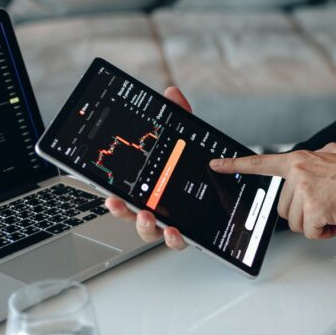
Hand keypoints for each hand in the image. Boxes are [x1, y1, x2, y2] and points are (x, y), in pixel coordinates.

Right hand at [104, 87, 189, 250]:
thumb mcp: (189, 138)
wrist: (227, 180)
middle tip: (118, 203)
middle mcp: (157, 207)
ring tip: (149, 217)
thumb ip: (179, 116)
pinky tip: (175, 232)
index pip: (126, 194)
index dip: (114, 197)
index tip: (108, 194)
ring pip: (151, 232)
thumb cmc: (197, 163)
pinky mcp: (191, 230)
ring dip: (145, 227)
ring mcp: (172, 221)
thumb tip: (171, 93)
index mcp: (149, 187)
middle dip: (122, 211)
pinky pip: (178, 241)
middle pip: (131, 215)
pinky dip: (174, 239)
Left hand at [209, 143, 335, 238]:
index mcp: (299, 160)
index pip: (260, 163)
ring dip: (315, 223)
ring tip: (334, 211)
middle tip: (325, 206)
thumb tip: (313, 160)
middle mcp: (297, 173)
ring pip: (295, 223)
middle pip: (283, 208)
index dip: (235, 165)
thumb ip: (319, 157)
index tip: (215, 165)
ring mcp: (304, 191)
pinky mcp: (313, 209)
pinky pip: (310, 232)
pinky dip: (324, 232)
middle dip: (303, 213)